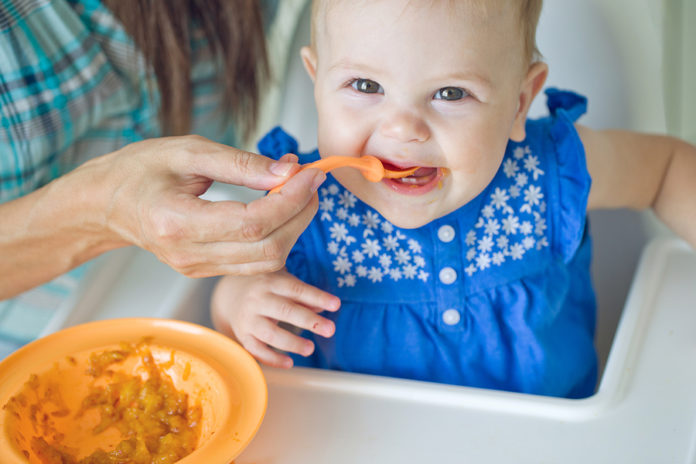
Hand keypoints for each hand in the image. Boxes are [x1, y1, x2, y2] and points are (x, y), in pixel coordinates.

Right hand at [98, 135, 325, 276]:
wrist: (105, 203)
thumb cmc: (140, 170)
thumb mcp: (188, 151)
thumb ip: (241, 163)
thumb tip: (289, 170)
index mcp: (177, 222)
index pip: (253, 222)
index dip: (291, 199)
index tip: (310, 173)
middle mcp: (188, 255)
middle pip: (267, 248)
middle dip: (301, 214)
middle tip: (312, 181)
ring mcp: (196, 268)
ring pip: (267, 261)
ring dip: (295, 228)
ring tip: (302, 192)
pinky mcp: (205, 271)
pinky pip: (254, 263)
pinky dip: (278, 237)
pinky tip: (282, 209)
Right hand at [211, 270, 340, 367]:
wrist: (230, 295)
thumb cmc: (267, 288)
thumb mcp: (284, 284)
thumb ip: (304, 295)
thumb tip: (324, 307)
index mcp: (271, 282)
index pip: (296, 289)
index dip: (317, 297)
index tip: (336, 305)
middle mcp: (258, 299)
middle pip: (285, 310)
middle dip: (309, 321)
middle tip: (331, 329)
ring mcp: (248, 319)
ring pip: (270, 333)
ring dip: (292, 343)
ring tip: (310, 349)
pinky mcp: (243, 335)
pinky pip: (257, 350)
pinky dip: (273, 359)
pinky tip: (290, 363)